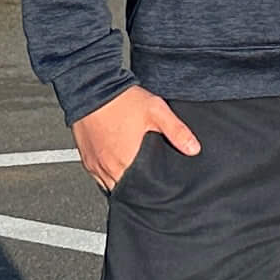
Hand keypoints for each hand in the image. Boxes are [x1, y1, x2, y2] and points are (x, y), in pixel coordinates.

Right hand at [71, 84, 199, 191]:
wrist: (91, 88)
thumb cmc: (121, 100)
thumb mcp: (156, 111)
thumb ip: (176, 131)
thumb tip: (193, 149)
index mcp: (125, 162)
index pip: (138, 191)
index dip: (147, 191)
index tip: (154, 187)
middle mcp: (107, 168)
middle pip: (123, 190)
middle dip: (135, 187)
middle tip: (145, 178)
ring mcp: (94, 164)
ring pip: (108, 184)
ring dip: (120, 180)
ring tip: (132, 170)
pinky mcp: (85, 157)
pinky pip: (97, 174)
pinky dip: (107, 172)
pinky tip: (116, 162)